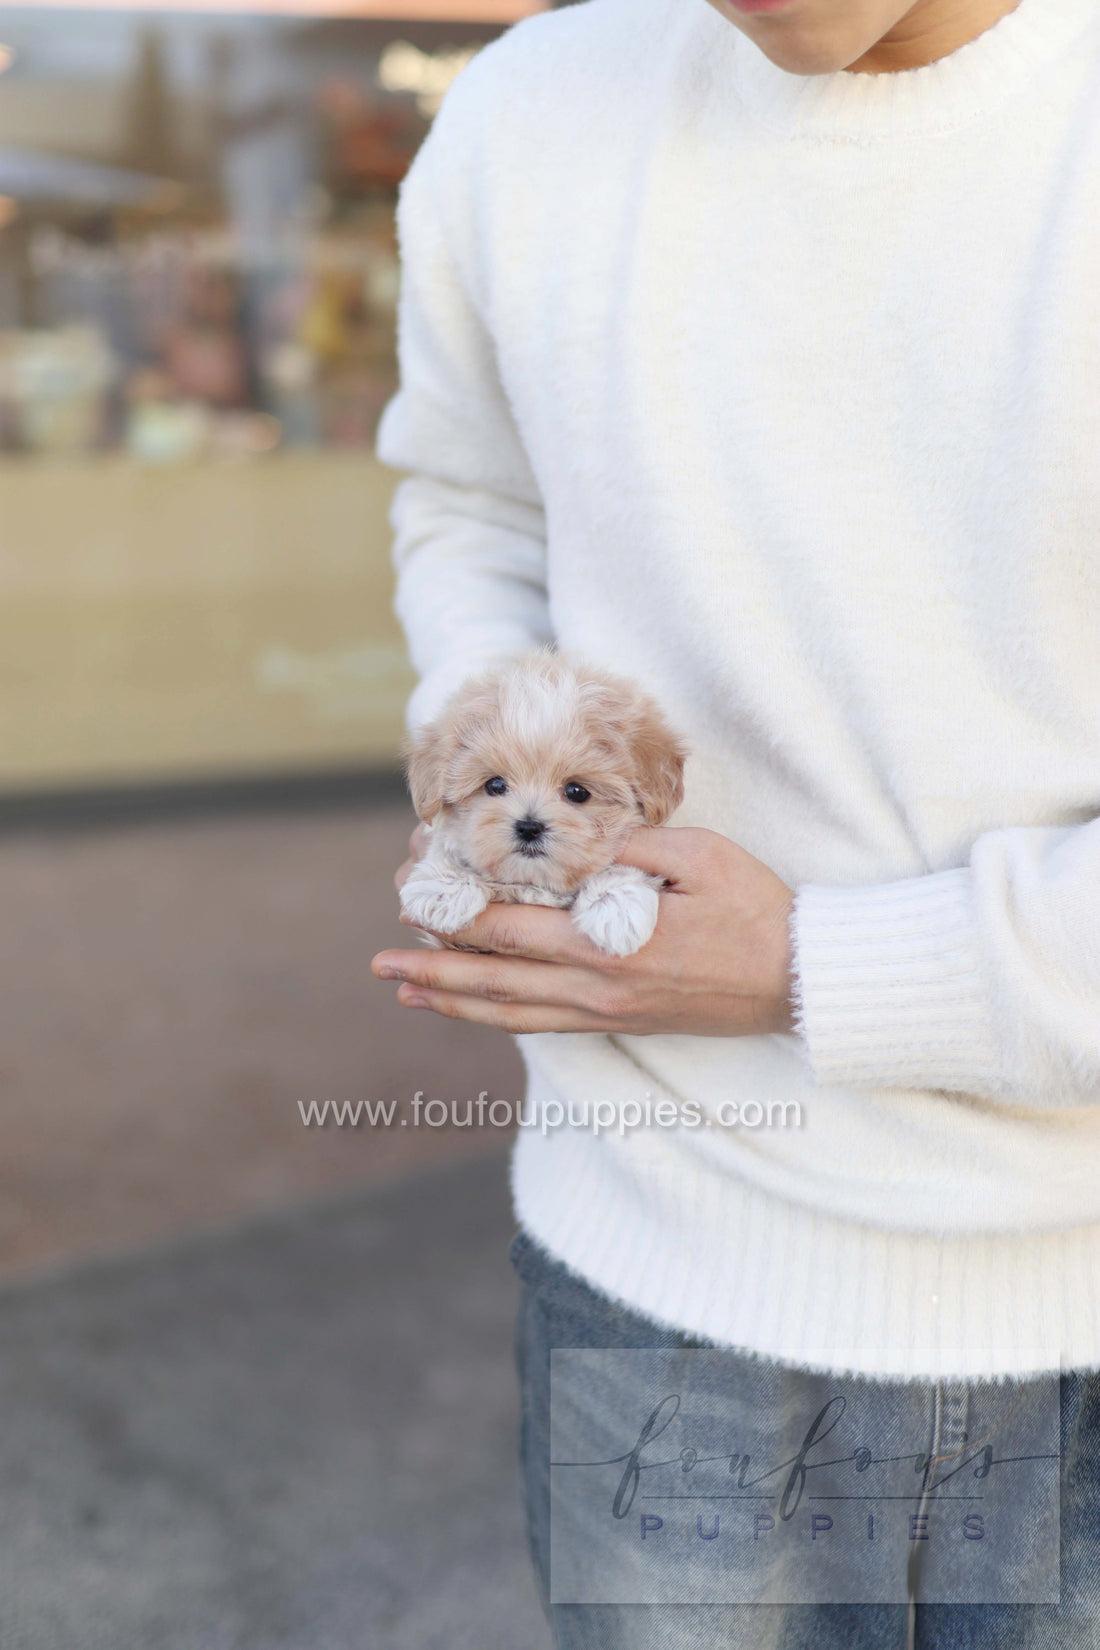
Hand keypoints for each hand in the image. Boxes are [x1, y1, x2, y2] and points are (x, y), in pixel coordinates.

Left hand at [373, 826, 794, 1037]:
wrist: (803, 980)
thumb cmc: (757, 910)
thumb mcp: (699, 857)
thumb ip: (630, 851)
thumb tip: (571, 846)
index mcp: (610, 946)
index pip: (511, 932)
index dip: (455, 917)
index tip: (411, 898)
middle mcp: (597, 989)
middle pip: (495, 982)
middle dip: (432, 968)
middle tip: (379, 961)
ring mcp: (608, 1011)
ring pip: (512, 1013)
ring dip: (452, 1003)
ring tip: (404, 992)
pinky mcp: (621, 1021)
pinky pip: (543, 1024)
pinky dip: (498, 1017)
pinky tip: (475, 1008)